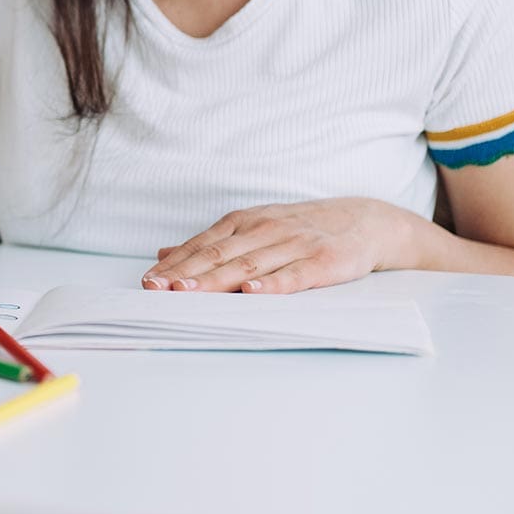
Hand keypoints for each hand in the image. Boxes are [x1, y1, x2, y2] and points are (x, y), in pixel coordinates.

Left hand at [141, 198, 416, 294]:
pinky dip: (271, 283)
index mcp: (245, 221)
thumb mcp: (254, 227)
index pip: (203, 244)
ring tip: (187, 292)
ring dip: (215, 279)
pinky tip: (250, 292)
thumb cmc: (301, 228)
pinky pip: (293, 274)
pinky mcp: (322, 260)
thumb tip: (163, 252)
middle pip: (218, 254)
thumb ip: (211, 242)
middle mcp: (265, 229)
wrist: (365, 220)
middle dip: (185, 273)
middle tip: (156, 288)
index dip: (175, 263)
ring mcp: (294, 244)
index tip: (148, 280)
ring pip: (248, 264)